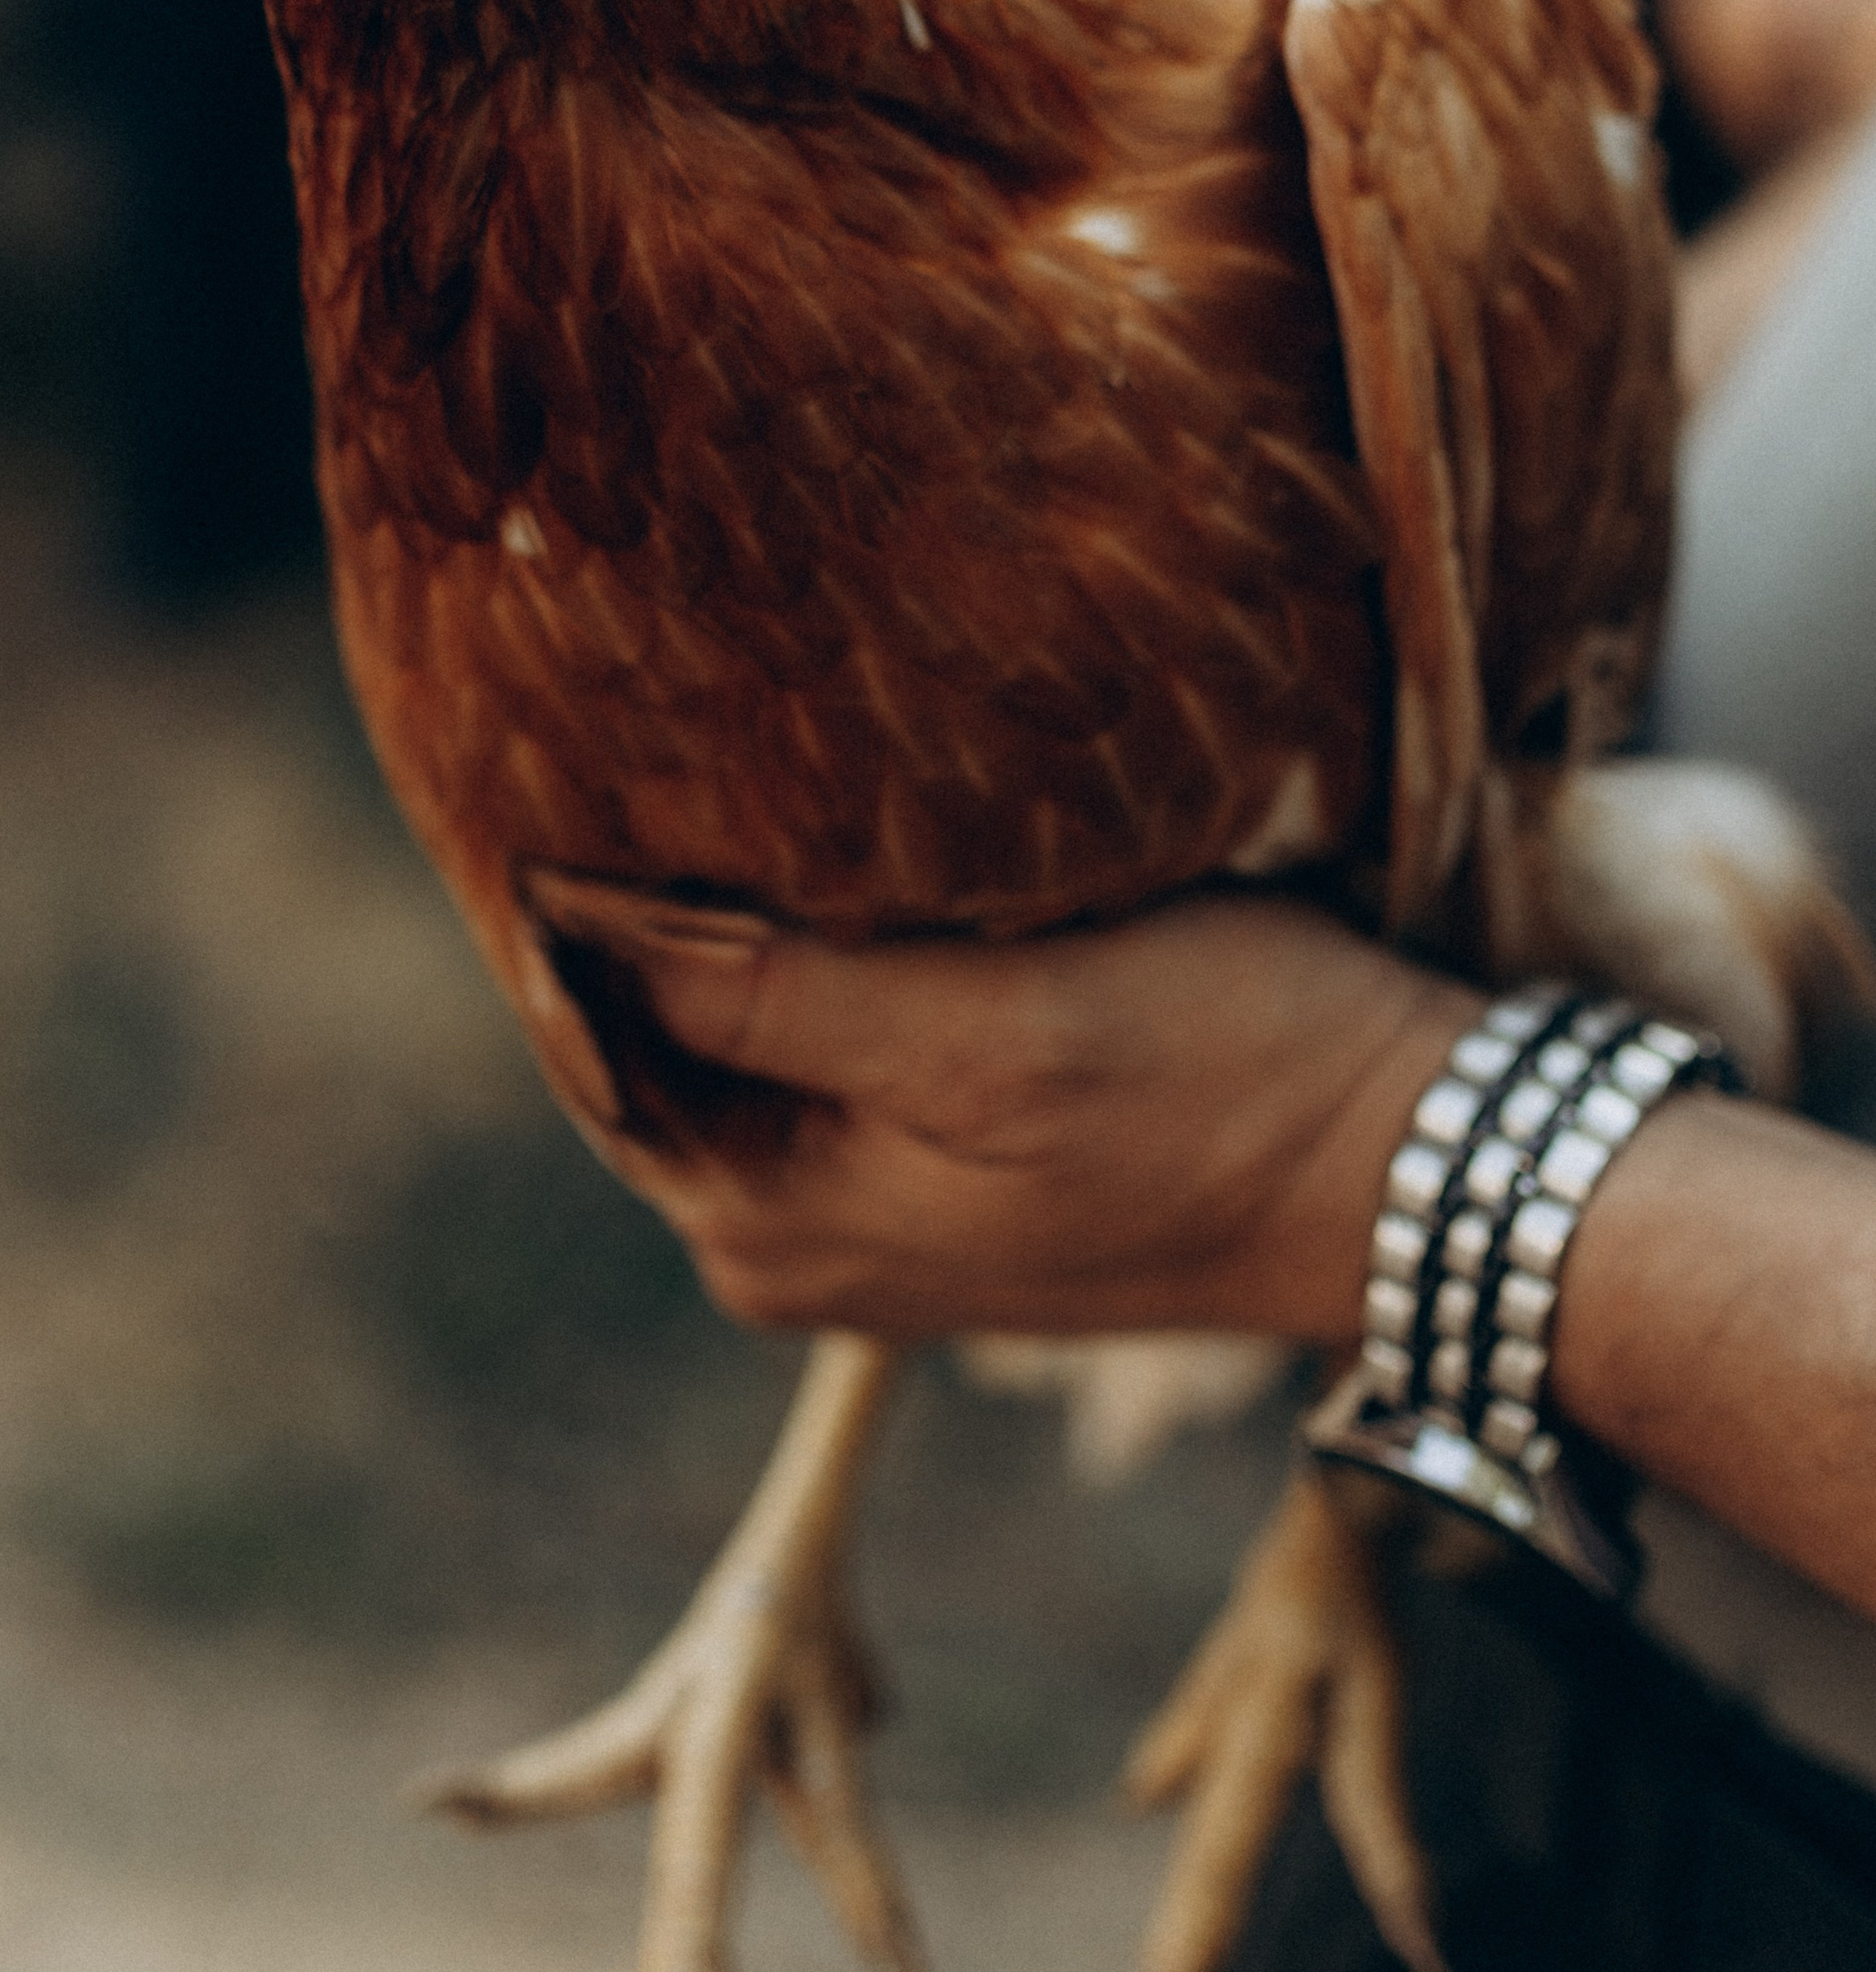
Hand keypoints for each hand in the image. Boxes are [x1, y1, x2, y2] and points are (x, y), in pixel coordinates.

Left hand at [531, 868, 1875, 1625]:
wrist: (1414, 1164)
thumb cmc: (1220, 1077)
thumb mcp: (981, 1029)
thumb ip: (765, 993)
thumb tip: (565, 911)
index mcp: (764, 1232)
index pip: (590, 1037)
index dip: (571, 901)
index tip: (556, 751)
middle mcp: (788, 1246)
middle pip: (655, 1040)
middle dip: (648, 905)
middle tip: (636, 725)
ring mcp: (869, 1214)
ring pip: (743, 1032)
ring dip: (734, 918)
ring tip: (722, 762)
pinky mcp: (942, 1168)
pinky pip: (826, 1043)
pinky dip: (816, 950)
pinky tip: (832, 851)